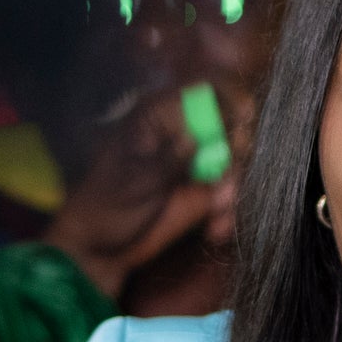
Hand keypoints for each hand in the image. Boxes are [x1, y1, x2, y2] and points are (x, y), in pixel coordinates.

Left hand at [46, 86, 232, 301]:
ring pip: (236, 163)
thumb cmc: (107, 206)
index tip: (241, 123)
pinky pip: (230, 195)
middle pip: (231, 125)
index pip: (203, 92)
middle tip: (226, 182)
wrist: (100, 249)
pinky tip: (214, 231)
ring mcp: (197, 162)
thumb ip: (167, 159)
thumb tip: (195, 138)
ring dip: (233, 191)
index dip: (228, 100)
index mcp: (160, 117)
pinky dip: (227, 214)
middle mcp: (185, 133)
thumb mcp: (135, 182)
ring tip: (217, 216)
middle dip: (236, 154)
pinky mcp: (204, 191)